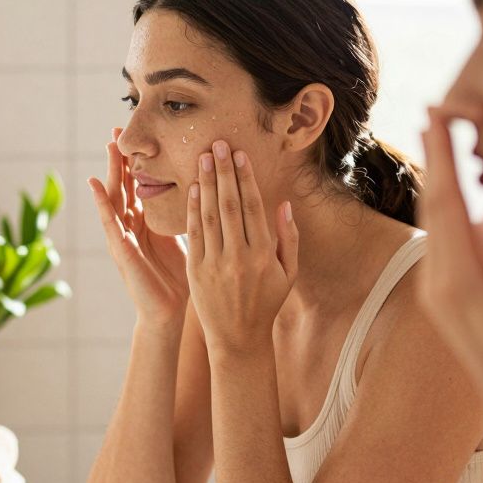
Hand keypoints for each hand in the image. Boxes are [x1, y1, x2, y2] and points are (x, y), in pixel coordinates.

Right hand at [87, 128, 189, 326]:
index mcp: (146, 221)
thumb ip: (187, 215)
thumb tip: (205, 190)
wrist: (169, 312)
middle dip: (120, 158)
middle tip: (118, 129)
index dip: (138, 160)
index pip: (140, 184)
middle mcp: (131, 225)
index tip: (140, 134)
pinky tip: (95, 186)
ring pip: (114, 198)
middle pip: (123, 184)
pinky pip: (109, 224)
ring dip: (110, 171)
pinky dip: (102, 204)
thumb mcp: (184, 238)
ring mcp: (123, 237)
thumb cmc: (178, 278)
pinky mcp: (121, 251)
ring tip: (108, 147)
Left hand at [185, 140, 297, 353]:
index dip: (245, 178)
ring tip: (203, 158)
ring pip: (209, 215)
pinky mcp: (196, 270)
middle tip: (217, 144)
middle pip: (229, 205)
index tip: (240, 154)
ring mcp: (215, 263)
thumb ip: (289, 238)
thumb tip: (283, 204)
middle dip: (224, 172)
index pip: (252, 208)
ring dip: (206, 183)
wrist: (237, 338)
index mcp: (263, 255)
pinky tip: (194, 188)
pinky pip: (194, 233)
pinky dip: (193, 209)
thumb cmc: (266, 302)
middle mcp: (238, 257)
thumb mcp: (288, 273)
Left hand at [417, 107, 482, 432]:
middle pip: (434, 205)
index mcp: (460, 281)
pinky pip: (444, 239)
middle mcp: (441, 282)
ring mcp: (443, 291)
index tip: (436, 114)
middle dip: (433, 155)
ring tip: (440, 136)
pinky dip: (447, 205)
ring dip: (437, 178)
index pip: (446, 204)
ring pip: (436, 221)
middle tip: (435, 108)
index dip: (440, 156)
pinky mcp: (452, 296)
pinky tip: (454, 192)